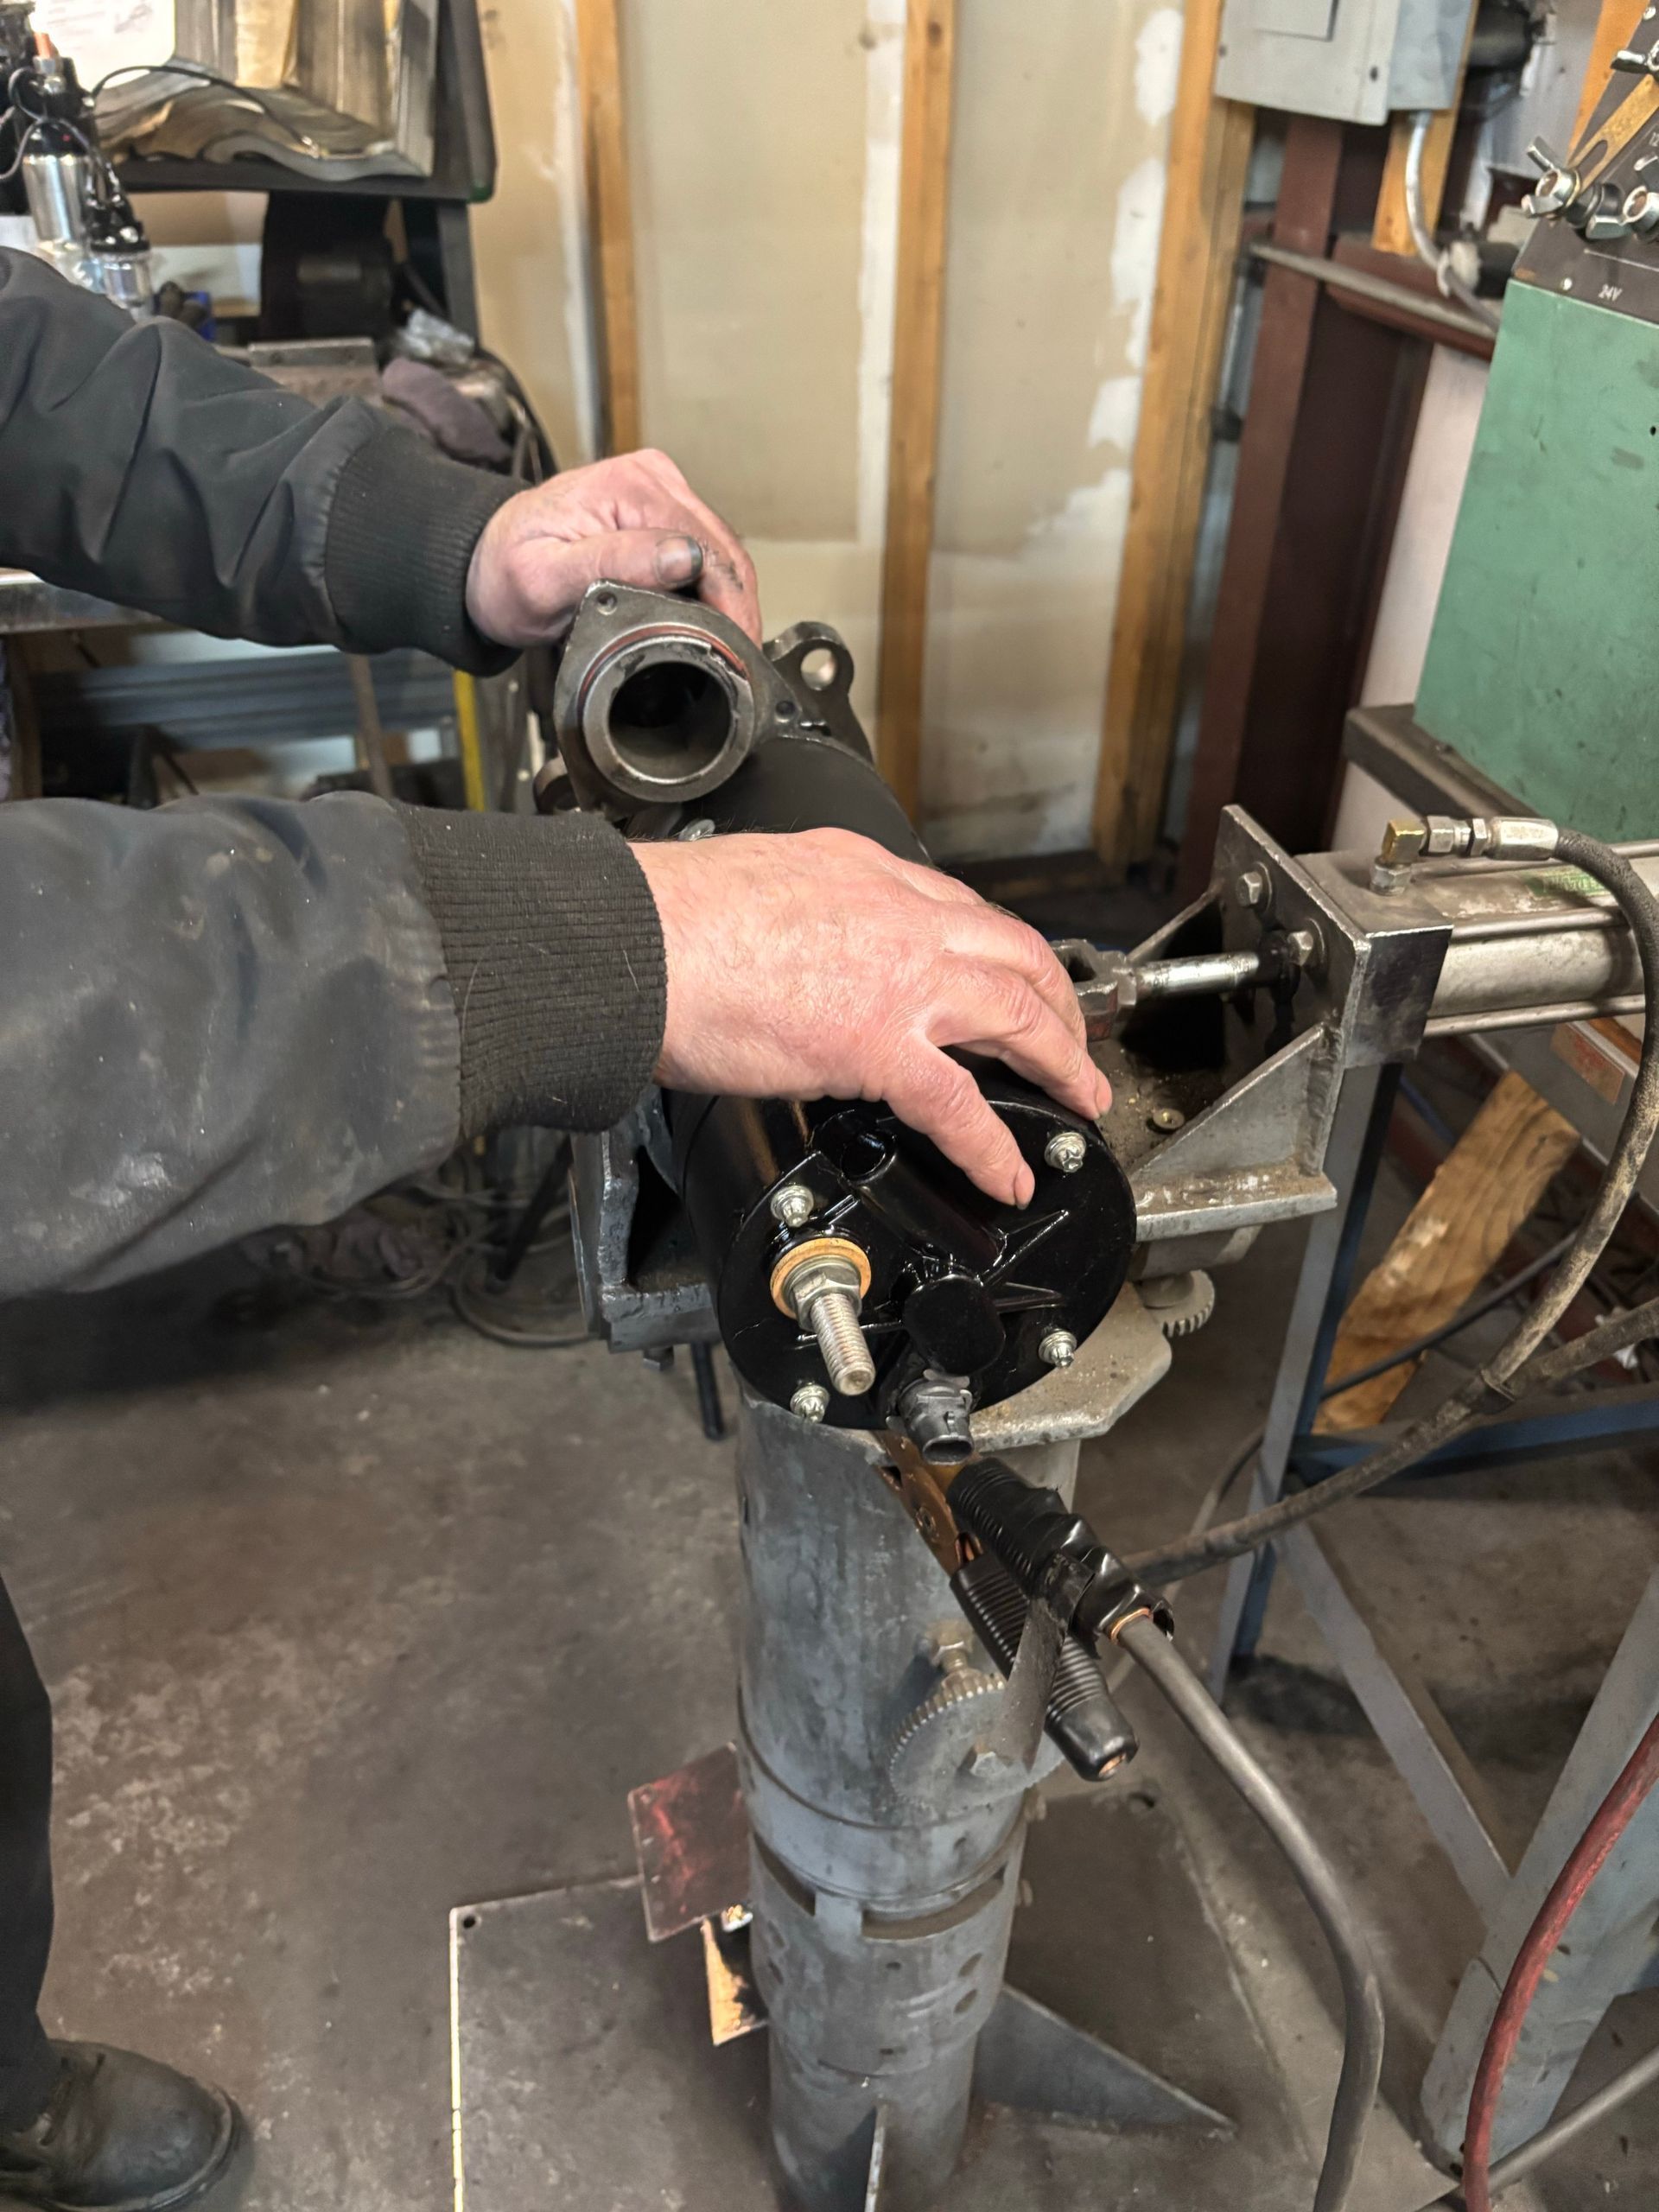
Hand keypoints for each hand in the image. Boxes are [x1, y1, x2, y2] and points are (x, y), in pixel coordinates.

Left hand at [465, 449, 760, 648]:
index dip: (731, 606)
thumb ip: (617, 563)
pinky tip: (710, 620)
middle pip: (723, 548)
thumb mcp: (547, 579)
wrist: (483, 561)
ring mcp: (658, 490)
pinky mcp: (659, 507)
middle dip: (738, 607)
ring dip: (730, 598)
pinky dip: (713, 587)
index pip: (707, 549)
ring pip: (721, 550)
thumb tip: (686, 557)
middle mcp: (650, 479)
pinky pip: (704, 549)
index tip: (737, 653)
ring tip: (728, 648)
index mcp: (628, 489)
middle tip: (739, 662)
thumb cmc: (505, 570)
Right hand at [633, 828, 1111, 1207]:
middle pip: (1016, 955)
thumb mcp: (760, 883)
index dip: (1002, 952)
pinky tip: (1007, 1172)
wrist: (635, 940)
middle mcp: (898, 913)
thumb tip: (795, 951)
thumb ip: (801, 913)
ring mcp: (898, 976)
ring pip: (1017, 1016)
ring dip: (1060, 1062)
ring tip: (1078, 1100)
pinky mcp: (877, 1042)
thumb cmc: (670, 918)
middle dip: (1058, 1004)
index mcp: (865, 871)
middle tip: (1074, 1045)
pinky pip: (960, 1103)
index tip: (1014, 978)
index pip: (961, 909)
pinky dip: (993, 1144)